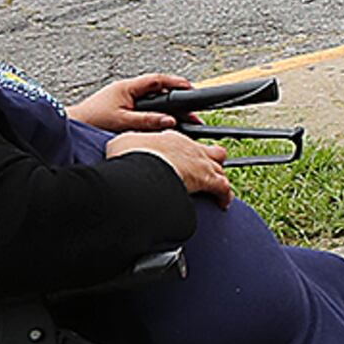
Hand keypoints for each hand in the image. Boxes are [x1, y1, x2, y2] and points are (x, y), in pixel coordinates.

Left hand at [70, 72, 189, 132]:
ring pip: (151, 100)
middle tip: (192, 110)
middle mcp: (126, 90)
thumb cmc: (91, 120)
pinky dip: (156, 113)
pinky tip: (162, 122)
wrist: (71, 126)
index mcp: (127, 87)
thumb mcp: (122, 121)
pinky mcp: (120, 108)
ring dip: (166, 107)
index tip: (190, 87)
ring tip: (181, 118)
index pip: (156, 80)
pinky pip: (144, 108)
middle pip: (157, 91)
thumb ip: (147, 120)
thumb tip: (169, 121)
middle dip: (175, 99)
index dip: (175, 83)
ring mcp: (123, 99)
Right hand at [116, 133, 234, 201]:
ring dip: (220, 179)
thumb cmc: (132, 154)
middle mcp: (190, 148)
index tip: (181, 161)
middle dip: (213, 161)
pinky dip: (225, 196)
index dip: (185, 153)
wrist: (145, 163)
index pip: (183, 143)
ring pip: (220, 168)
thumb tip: (118, 150)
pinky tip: (222, 204)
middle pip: (211, 151)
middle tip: (206, 172)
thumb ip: (124, 145)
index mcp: (170, 139)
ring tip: (217, 191)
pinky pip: (224, 188)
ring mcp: (201, 163)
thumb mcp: (122, 143)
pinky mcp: (208, 179)